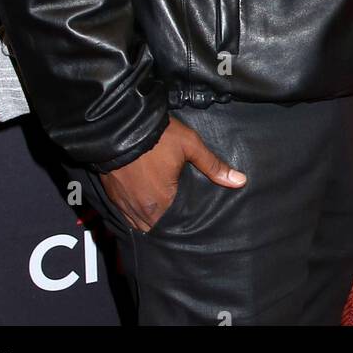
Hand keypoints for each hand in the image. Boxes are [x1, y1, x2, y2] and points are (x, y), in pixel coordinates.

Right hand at [99, 117, 245, 231]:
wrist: (121, 123)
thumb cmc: (158, 136)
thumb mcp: (190, 146)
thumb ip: (213, 166)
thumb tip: (240, 181)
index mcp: (162, 203)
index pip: (175, 227)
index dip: (183, 226)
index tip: (192, 223)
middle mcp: (141, 211)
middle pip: (157, 229)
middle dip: (167, 226)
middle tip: (179, 220)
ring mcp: (124, 204)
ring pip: (140, 225)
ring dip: (150, 221)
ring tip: (162, 215)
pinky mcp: (112, 196)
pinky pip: (125, 215)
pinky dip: (135, 213)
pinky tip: (143, 205)